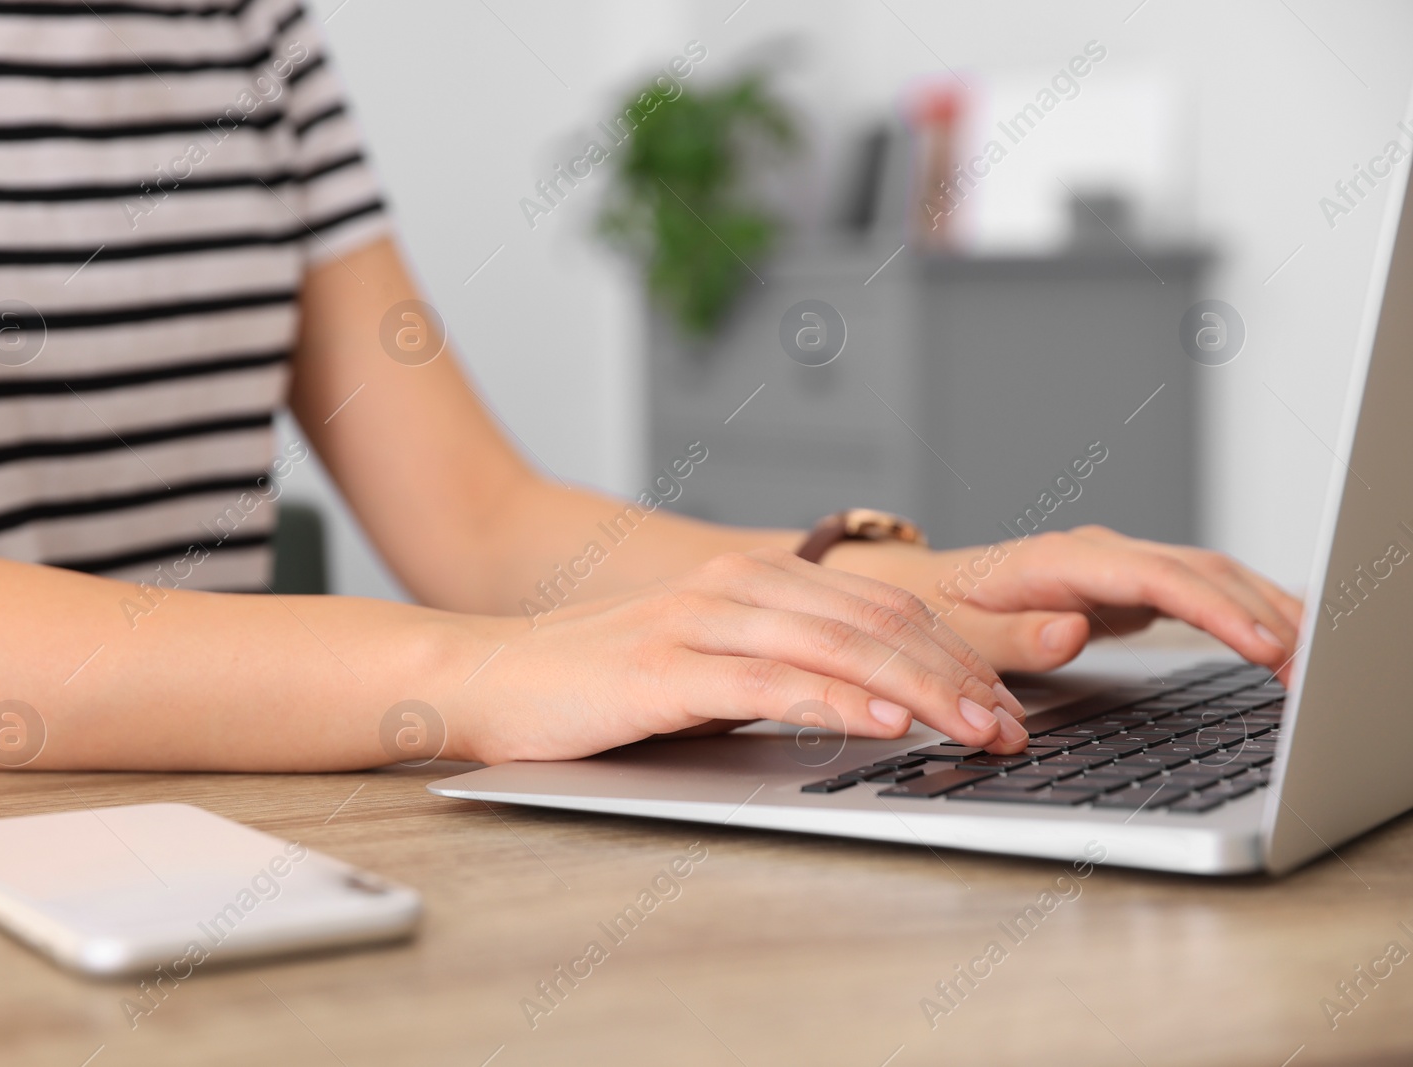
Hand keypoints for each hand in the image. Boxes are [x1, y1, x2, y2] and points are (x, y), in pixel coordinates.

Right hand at [443, 548, 1029, 763]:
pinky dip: (835, 700)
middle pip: (877, 622)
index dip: (956, 653)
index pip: (882, 610)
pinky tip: (882, 723)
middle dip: (959, 674)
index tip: (1006, 700)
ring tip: (978, 727)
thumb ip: (782, 668)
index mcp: (755, 580)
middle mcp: (736, 586)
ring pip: (838, 645)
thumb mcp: (710, 665)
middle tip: (1013, 723)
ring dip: (921, 690)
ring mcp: (699, 621)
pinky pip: (769, 680)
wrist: (491, 676)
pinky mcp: (664, 667)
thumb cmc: (601, 680)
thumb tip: (874, 704)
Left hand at [827, 525, 1302, 681]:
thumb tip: (1073, 629)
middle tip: (1313, 672)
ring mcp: (1120, 567)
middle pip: (1202, 572)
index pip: (1158, 578)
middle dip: (1264, 614)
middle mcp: (1100, 554)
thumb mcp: (960, 630)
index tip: (1263, 648)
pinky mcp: (1131, 586)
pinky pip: (1204, 593)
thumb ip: (1013, 634)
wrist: (928, 589)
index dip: (1216, 611)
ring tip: (1315, 664)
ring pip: (1213, 577)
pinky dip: (1249, 614)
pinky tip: (1284, 642)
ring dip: (1268, 612)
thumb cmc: (941, 610)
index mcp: (1062, 561)